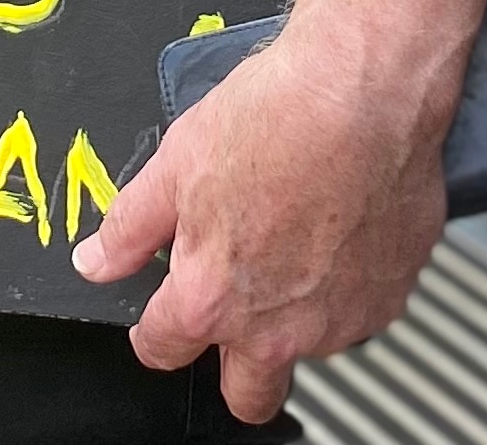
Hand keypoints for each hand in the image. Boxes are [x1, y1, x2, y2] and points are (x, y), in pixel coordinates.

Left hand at [73, 8, 447, 422]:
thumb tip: (96, 260)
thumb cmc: (281, 116)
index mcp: (211, 297)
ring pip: (308, 348)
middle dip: (234, 367)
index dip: (156, 331)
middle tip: (237, 312)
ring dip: (296, 316)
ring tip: (298, 239)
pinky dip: (348, 286)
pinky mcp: (389, 297)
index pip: (164, 350)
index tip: (164, 315)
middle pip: (248, 396)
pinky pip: (361, 313)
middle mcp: (276, 326)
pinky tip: (341, 229)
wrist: (365, 89)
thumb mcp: (176, 160)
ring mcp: (339, 319)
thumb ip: (129, 227)